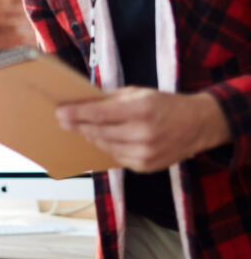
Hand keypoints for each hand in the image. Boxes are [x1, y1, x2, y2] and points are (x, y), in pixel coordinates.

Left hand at [56, 87, 231, 171]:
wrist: (198, 125)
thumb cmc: (166, 105)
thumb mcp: (139, 93)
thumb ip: (112, 99)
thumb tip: (83, 103)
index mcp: (141, 110)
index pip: (99, 114)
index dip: (76, 113)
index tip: (60, 112)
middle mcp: (143, 134)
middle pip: (98, 132)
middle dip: (78, 125)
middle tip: (63, 120)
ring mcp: (145, 153)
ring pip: (104, 146)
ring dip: (90, 137)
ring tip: (81, 128)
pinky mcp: (146, 166)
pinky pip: (116, 157)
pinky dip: (107, 147)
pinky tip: (103, 139)